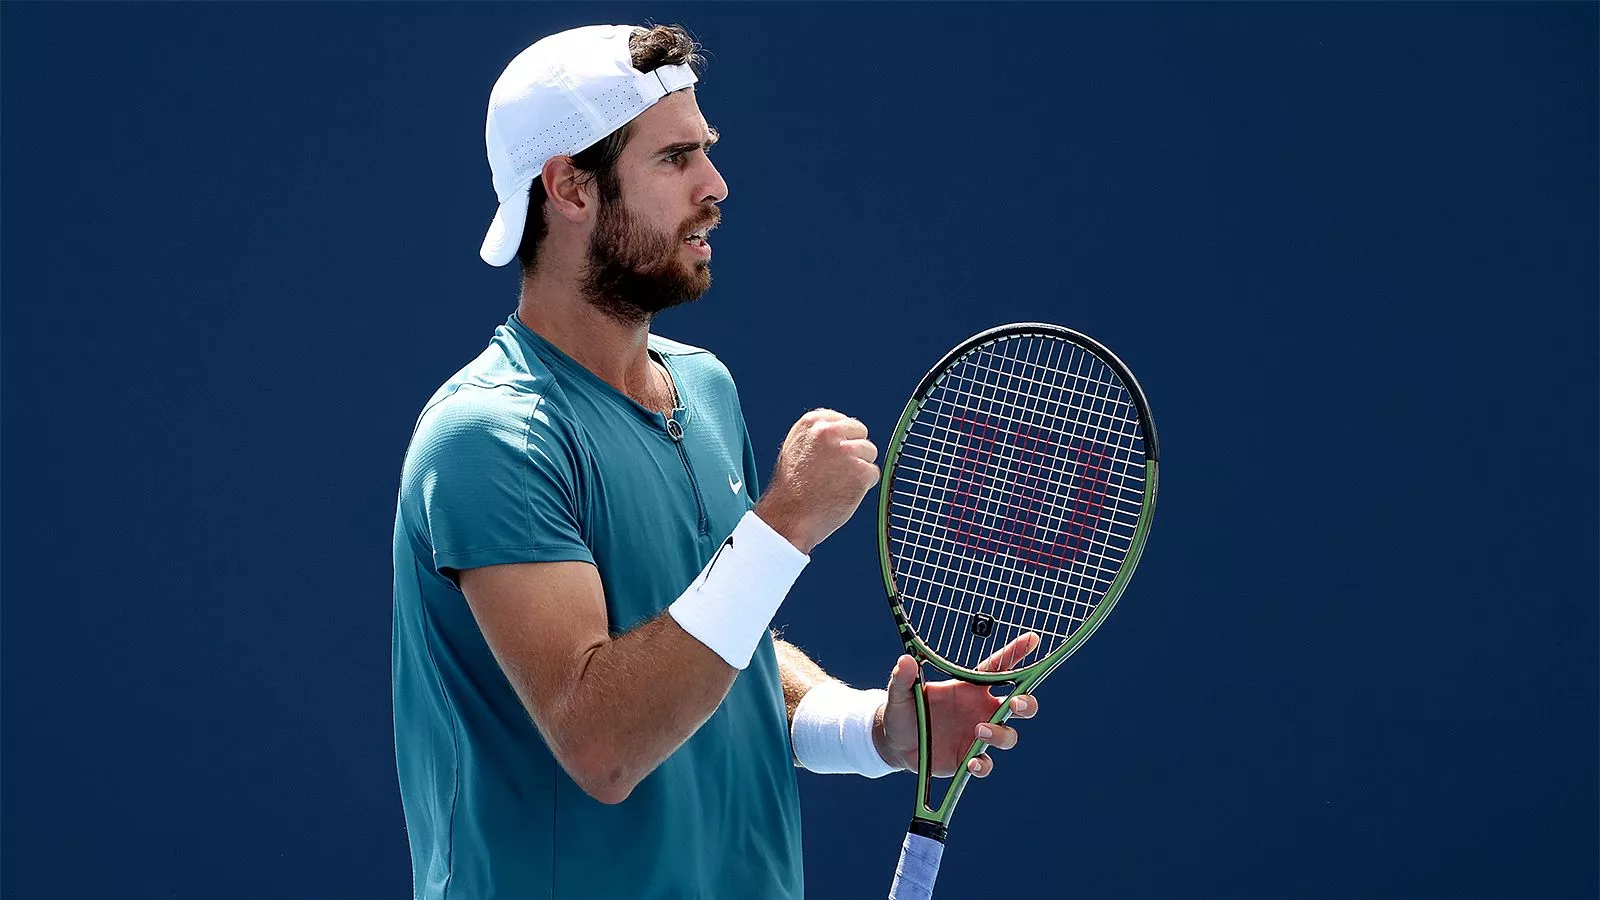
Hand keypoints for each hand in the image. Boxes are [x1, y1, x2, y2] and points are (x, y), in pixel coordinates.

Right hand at [754, 409, 878, 553]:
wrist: (788, 516)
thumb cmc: (790, 489)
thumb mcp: (795, 449)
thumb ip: (818, 437)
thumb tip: (842, 433)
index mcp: (812, 422)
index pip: (844, 421)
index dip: (842, 441)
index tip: (834, 456)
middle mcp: (830, 431)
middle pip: (860, 434)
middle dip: (854, 451)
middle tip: (837, 472)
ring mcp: (846, 451)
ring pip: (869, 453)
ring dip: (858, 470)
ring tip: (836, 485)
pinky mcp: (860, 471)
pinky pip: (872, 474)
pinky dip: (863, 486)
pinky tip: (843, 494)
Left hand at [874, 633, 1041, 777]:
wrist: (894, 742)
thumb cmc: (904, 709)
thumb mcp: (900, 692)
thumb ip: (903, 677)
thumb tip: (906, 661)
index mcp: (969, 688)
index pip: (998, 669)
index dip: (1016, 653)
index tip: (1033, 639)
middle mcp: (980, 710)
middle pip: (1018, 705)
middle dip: (1026, 703)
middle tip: (1017, 703)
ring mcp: (977, 735)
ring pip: (1007, 735)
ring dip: (1000, 734)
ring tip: (980, 731)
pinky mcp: (968, 758)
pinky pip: (985, 764)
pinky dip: (982, 765)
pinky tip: (971, 763)